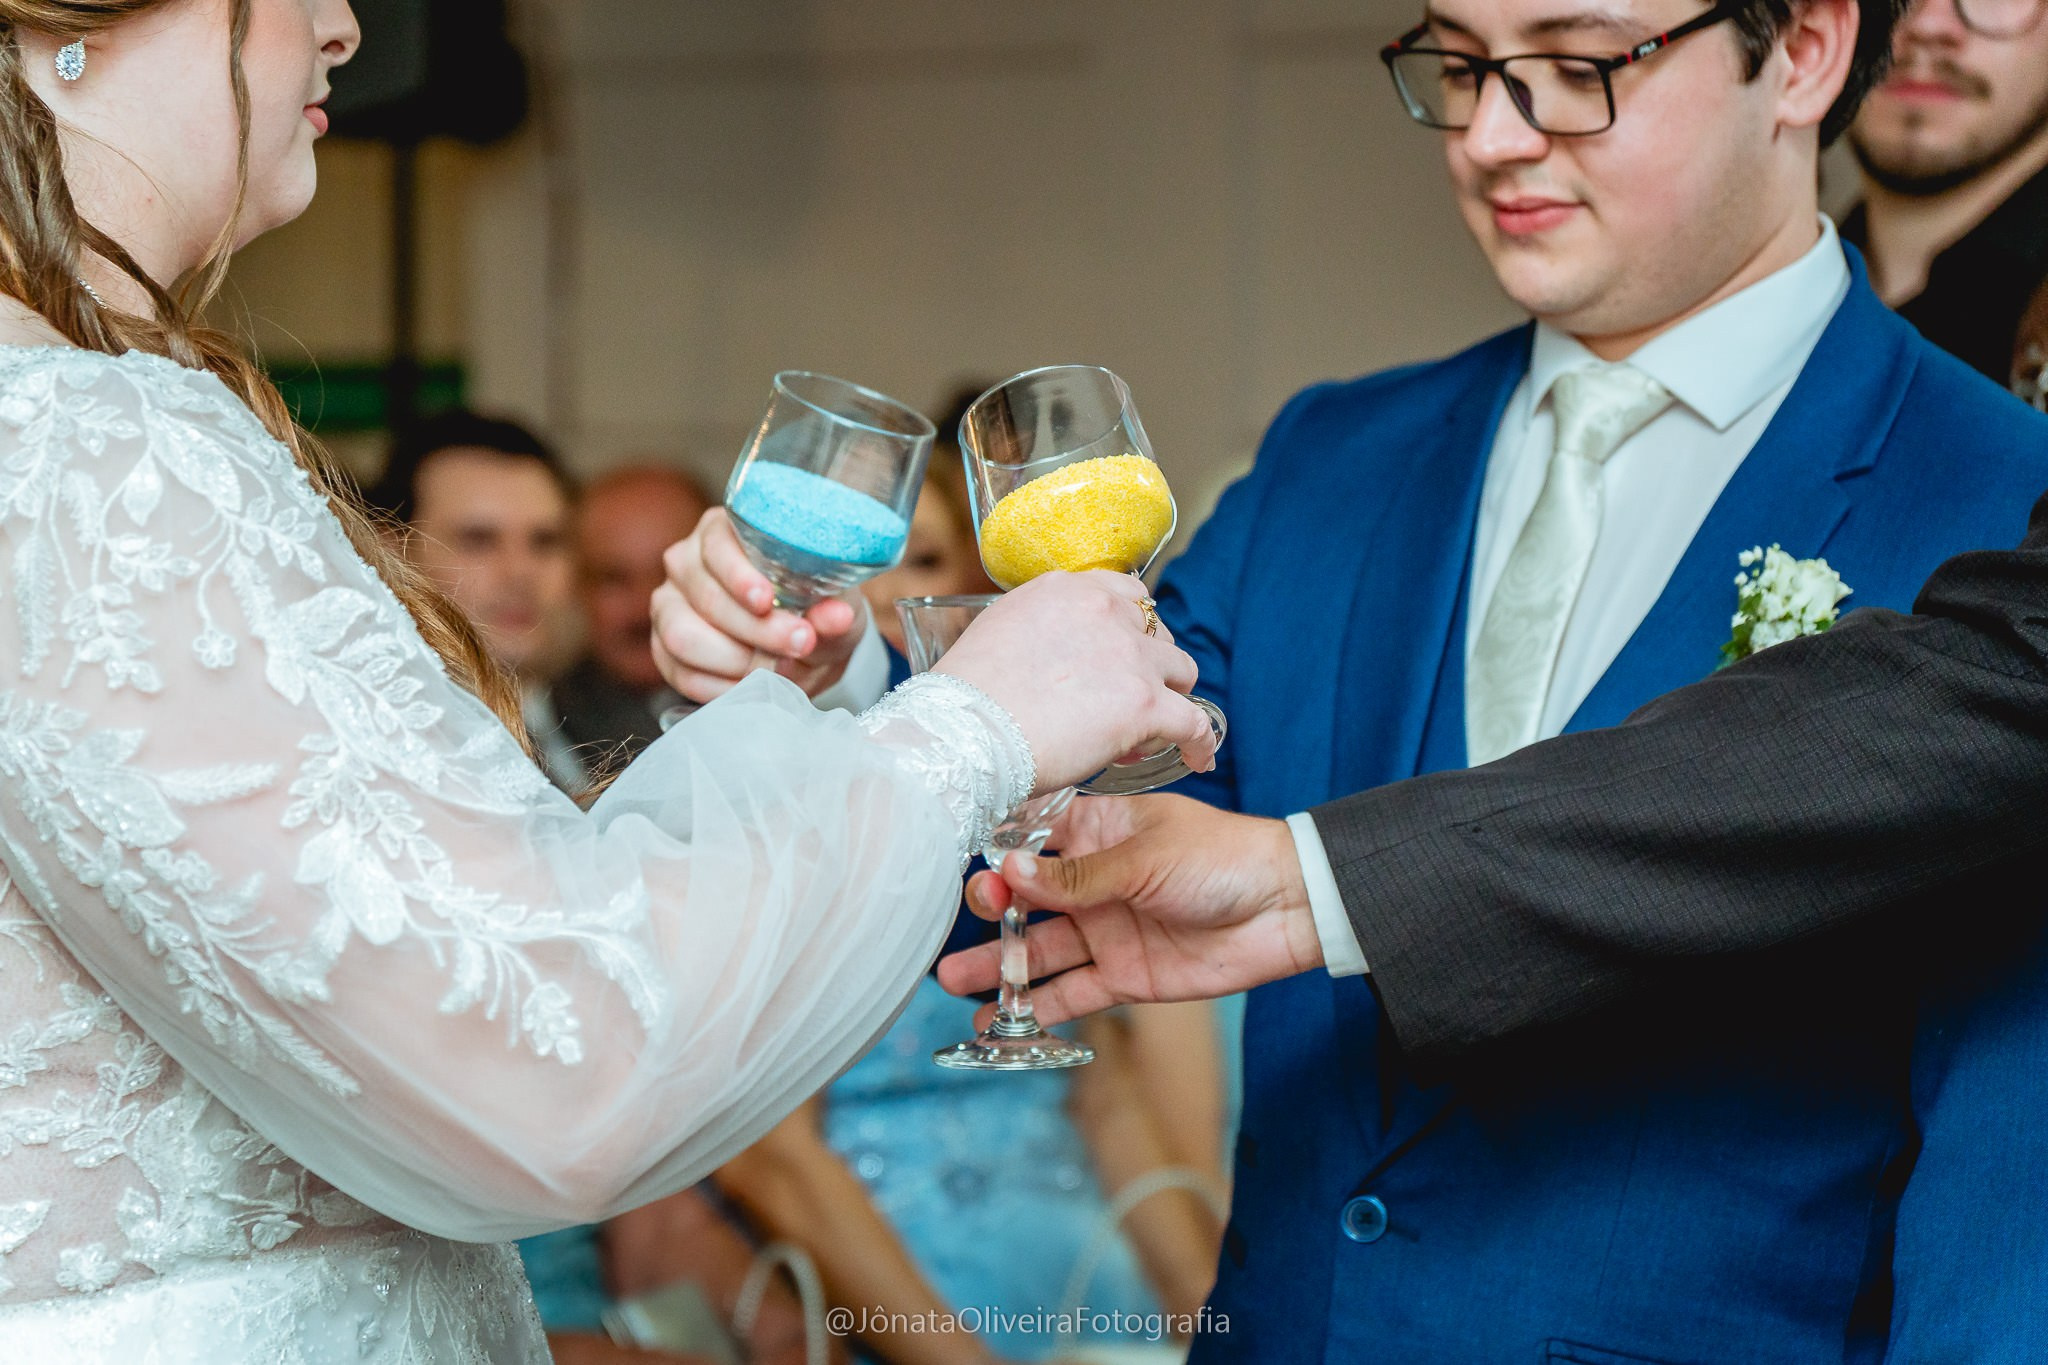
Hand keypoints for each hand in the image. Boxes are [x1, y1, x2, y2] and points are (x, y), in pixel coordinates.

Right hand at [651, 508, 866, 701]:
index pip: (718, 545)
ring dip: (734, 661)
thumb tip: (837, 616)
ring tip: (777, 669)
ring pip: (681, 635)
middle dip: (754, 629)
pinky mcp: (663, 647)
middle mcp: (688, 561)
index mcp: (725, 532)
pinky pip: (679, 673)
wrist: (806, 648)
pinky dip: (720, 687)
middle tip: (799, 645)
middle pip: (705, 597)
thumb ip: (835, 613)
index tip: (766, 601)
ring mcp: (669, 604)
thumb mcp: (838, 607)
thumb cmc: (817, 611)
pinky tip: (753, 688)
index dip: (738, 575)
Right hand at [932, 572, 1217, 792]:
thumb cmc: (965, 698)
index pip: (1124, 594)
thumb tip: (1054, 660)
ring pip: (1182, 671)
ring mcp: (1129, 656)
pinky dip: (1200, 743)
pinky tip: (1198, 759)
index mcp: (1067, 589)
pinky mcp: (1145, 703)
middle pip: (1157, 631)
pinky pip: (1195, 722)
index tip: (1122, 655)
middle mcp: (1105, 609)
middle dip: (1149, 664)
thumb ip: (1038, 630)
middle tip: (1127, 700)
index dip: (1129, 628)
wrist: (963, 734)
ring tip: (1155, 730)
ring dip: (1171, 696)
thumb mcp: (998, 632)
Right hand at [938, 795, 1321, 1026]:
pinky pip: (1072, 992)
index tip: (967, 864)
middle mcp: (1093, 881)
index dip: (998, 851)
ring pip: (1040, 949)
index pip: (1032, 838)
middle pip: (1027, 898)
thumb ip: (1077, 875)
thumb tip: (1009, 870)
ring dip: (999, 965)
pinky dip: (1038, 1005)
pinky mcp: (1124, 975)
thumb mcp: (1145, 857)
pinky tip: (998, 1018)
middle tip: (969, 921)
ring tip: (952, 979)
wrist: (1287, 907)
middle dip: (991, 911)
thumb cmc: (1224, 857)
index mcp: (1099, 830)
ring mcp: (1106, 929)